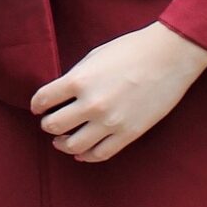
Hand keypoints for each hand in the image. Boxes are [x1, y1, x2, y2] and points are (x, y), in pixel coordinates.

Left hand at [31, 23, 206, 163]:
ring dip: (62, 144)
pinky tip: (82, 152)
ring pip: (73, 146)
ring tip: (61, 140)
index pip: (43, 99)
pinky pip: (100, 154)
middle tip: (49, 122)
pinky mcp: (128, 134)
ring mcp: (110, 122)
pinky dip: (86, 156)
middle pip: (54, 125)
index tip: (38, 107)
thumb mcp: (95, 57)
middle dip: (47, 125)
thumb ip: (75, 77)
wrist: (169, 57)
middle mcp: (91, 104)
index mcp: (79, 80)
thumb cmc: (132, 50)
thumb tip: (61, 96)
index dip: (37, 104)